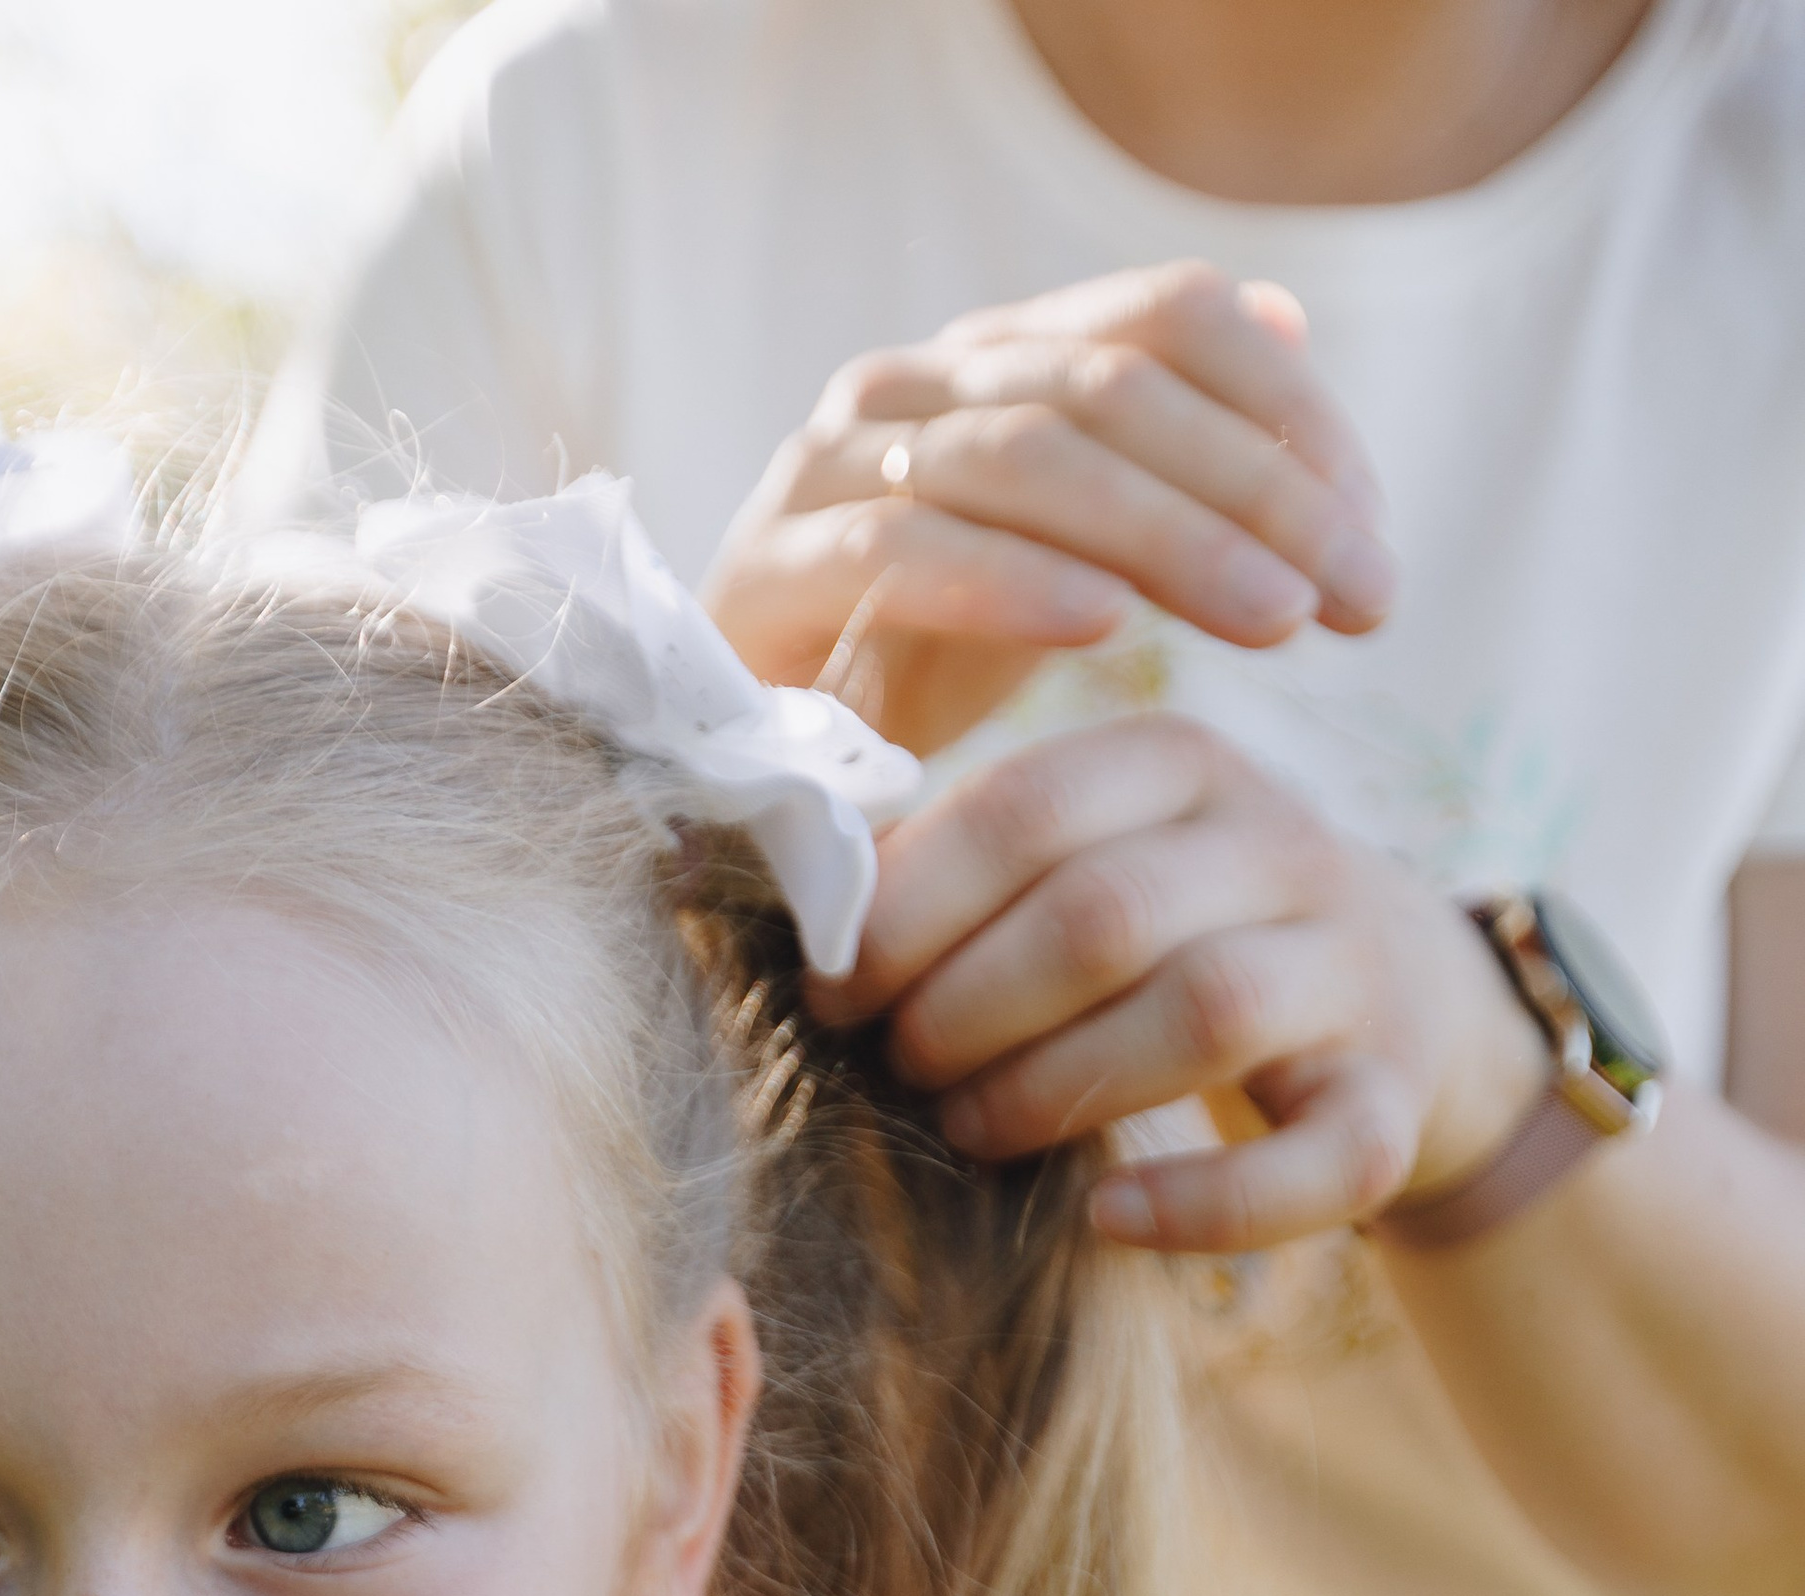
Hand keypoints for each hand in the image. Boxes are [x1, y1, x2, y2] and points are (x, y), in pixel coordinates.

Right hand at [703, 263, 1396, 756]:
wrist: (735, 763)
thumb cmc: (914, 659)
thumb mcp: (1065, 553)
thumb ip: (1165, 450)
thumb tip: (1292, 323)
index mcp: (994, 355)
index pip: (1171, 318)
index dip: (1292, 413)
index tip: (1374, 537)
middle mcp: (910, 381)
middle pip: (1113, 388)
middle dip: (1261, 492)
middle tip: (1363, 597)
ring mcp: (826, 467)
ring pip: (1022, 457)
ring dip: (1169, 538)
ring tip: (1274, 622)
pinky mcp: (764, 571)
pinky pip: (899, 552)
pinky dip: (1008, 584)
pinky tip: (1103, 631)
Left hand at [811, 714, 1551, 1252]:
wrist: (1398, 997)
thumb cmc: (1174, 931)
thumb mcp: (1094, 853)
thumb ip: (970, 859)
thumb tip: (790, 884)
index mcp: (1185, 764)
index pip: (1027, 806)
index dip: (909, 908)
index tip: (834, 990)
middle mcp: (1283, 843)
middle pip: (1103, 914)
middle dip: (968, 1005)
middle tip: (899, 1066)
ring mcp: (1353, 972)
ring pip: (1202, 1010)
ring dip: (1057, 1087)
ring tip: (971, 1130)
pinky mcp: (1394, 1103)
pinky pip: (1314, 1161)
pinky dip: (1206, 1205)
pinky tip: (1105, 1214)